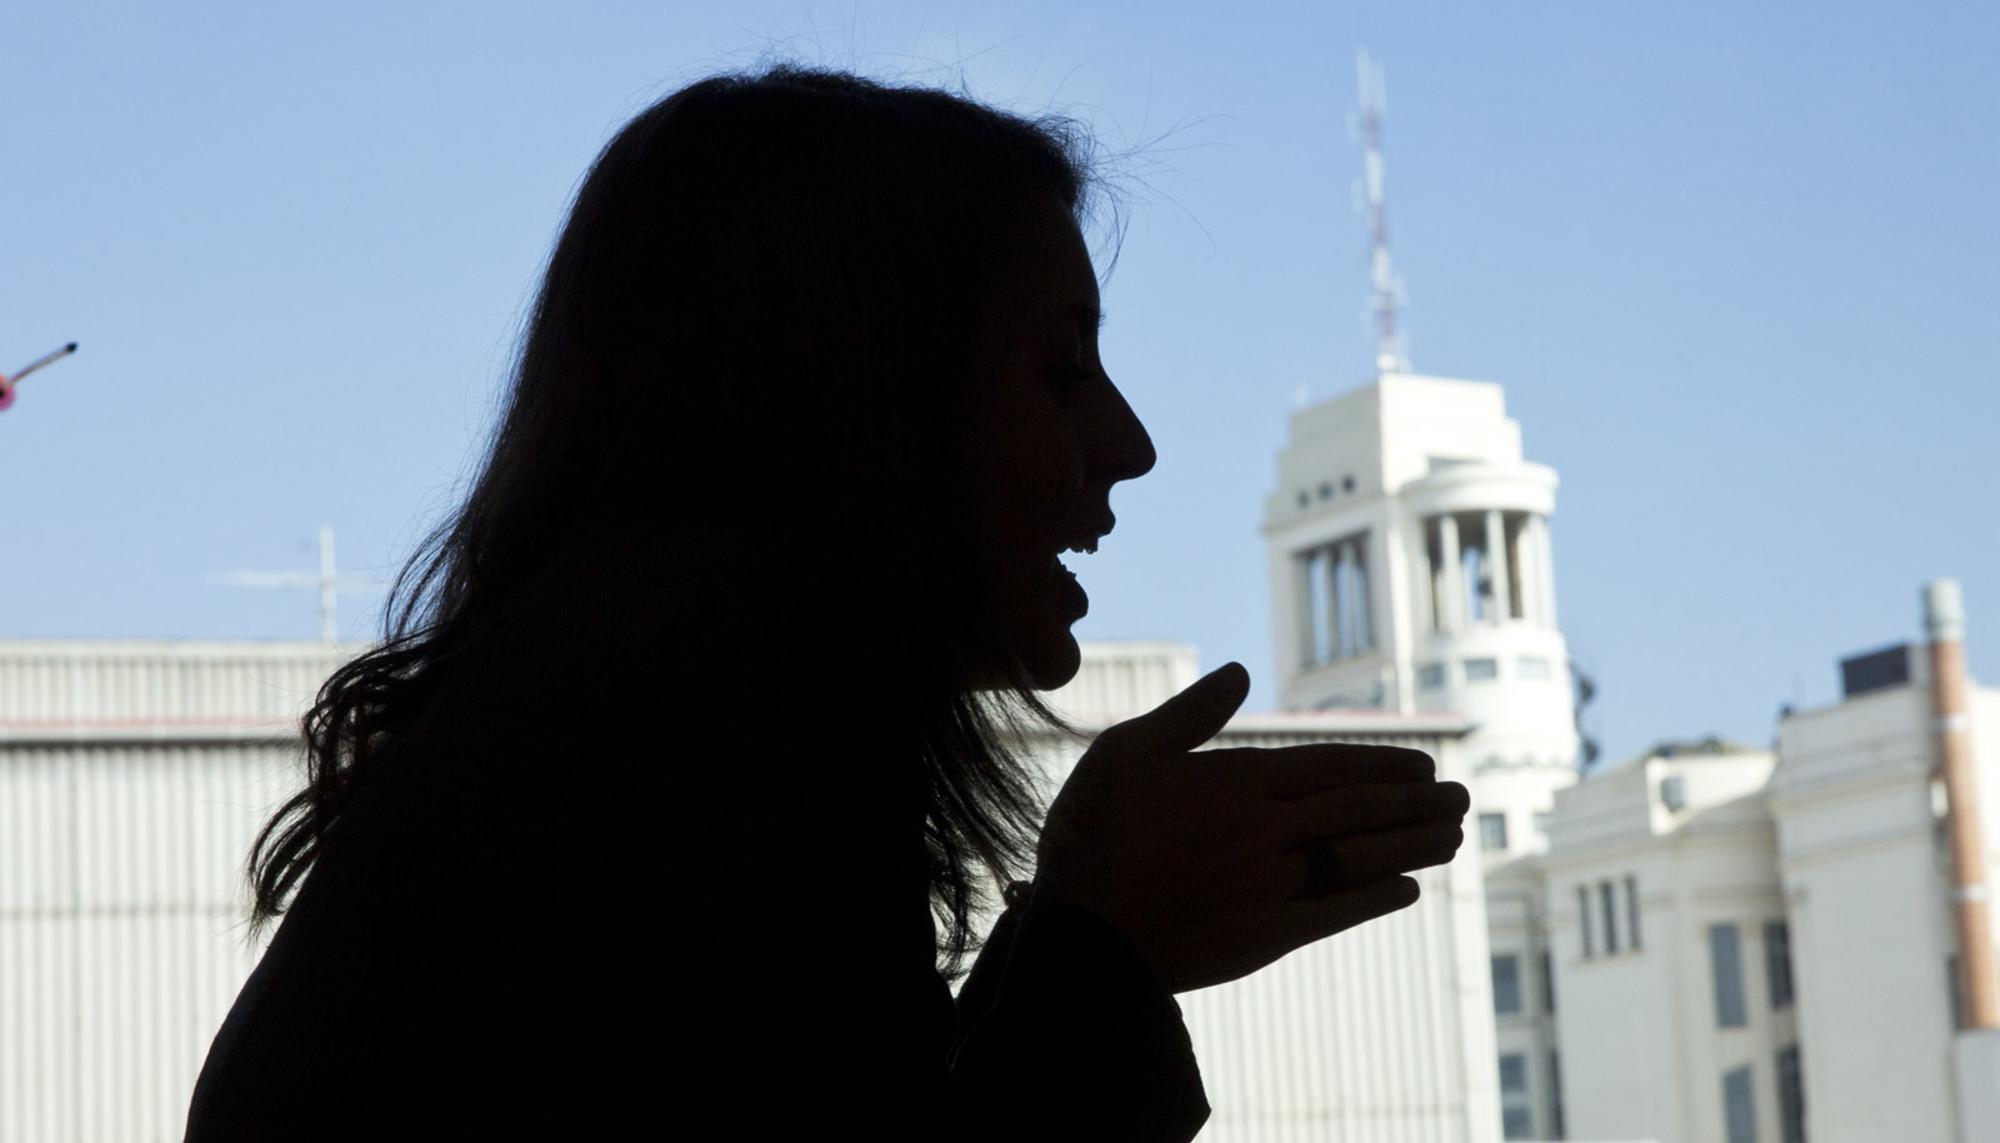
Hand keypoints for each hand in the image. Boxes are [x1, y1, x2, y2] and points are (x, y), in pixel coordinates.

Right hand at [1032, 662, 1470, 992]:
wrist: (1082, 934)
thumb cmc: (1091, 836)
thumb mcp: (1125, 754)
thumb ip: (1189, 715)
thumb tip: (1239, 673)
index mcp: (1238, 782)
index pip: (1331, 766)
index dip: (1384, 765)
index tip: (1426, 765)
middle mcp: (1267, 830)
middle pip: (1360, 810)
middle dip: (1417, 803)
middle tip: (1464, 798)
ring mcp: (1272, 885)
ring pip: (1361, 857)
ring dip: (1414, 845)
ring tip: (1456, 838)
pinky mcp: (1266, 936)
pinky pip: (1338, 911)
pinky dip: (1377, 897)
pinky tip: (1407, 888)